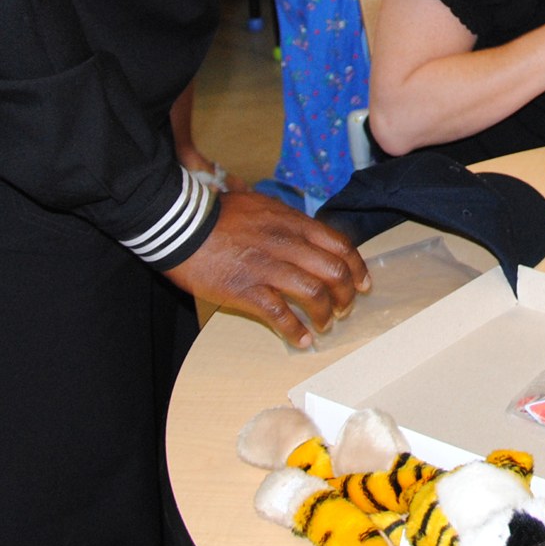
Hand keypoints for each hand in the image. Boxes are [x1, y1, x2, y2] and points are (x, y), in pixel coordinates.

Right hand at [164, 190, 369, 347]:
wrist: (181, 224)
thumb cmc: (218, 214)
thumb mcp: (261, 205)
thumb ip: (286, 221)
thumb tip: (305, 234)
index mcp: (293, 223)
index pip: (340, 245)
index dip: (357, 268)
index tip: (363, 284)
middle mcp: (287, 244)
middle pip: (333, 271)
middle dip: (346, 295)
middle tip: (344, 308)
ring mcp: (267, 268)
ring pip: (314, 294)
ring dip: (324, 314)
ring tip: (323, 325)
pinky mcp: (246, 289)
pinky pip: (280, 314)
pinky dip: (294, 330)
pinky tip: (300, 340)